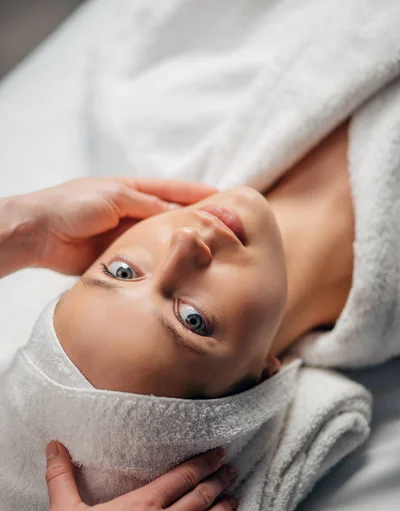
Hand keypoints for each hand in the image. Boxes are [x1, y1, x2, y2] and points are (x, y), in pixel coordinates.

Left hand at [25, 177, 216, 274]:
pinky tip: (178, 269)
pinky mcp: (122, 257)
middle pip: (171, 217)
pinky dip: (161, 264)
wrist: (41, 233)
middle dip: (194, 221)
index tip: (223, 197)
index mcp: (133, 191)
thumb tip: (177, 213)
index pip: (172, 191)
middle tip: (223, 229)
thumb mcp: (116, 196)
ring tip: (207, 251)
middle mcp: (134, 213)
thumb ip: (148, 205)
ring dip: (179, 245)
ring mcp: (128, 236)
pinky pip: (147, 260)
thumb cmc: (73, 204)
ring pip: (161, 241)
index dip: (196, 193)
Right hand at [40, 442, 236, 510]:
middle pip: (201, 496)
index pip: (182, 476)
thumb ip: (61, 477)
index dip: (203, 462)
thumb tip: (53, 446)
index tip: (219, 453)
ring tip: (236, 497)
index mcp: (143, 504)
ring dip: (225, 508)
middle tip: (232, 470)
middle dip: (219, 481)